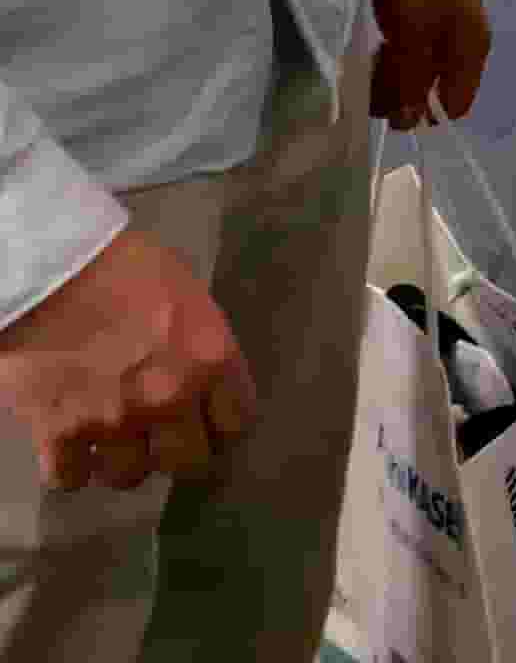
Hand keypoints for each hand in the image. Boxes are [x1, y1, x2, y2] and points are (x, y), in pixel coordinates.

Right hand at [0, 231, 257, 497]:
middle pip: (189, 462)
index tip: (209, 423)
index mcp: (210, 357)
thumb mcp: (185, 293)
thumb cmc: (122, 265)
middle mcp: (170, 398)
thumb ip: (198, 342)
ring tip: (111, 440)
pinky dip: (69, 467)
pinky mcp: (58, 435)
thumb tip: (200, 372)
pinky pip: (70, 478)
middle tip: (161, 438)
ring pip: (129, 476)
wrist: (49, 270)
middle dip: (177, 452)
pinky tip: (69, 446)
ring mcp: (114, 422)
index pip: (238, 420)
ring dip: (121, 461)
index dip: (222, 425)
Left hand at [368, 0, 492, 133]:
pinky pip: (413, 51)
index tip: (392, 106)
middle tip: (372, 83)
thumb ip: (411, 81)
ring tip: (370, 65)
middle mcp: (464, 44)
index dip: (424, 113)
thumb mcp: (413, 36)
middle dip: (403, 93)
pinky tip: (377, 49)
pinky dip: (395, 57)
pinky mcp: (428, 15)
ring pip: (421, 71)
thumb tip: (409, 122)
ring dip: (395, 76)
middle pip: (435, 89)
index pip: (456, 104)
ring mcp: (446, 28)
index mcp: (471, 50)